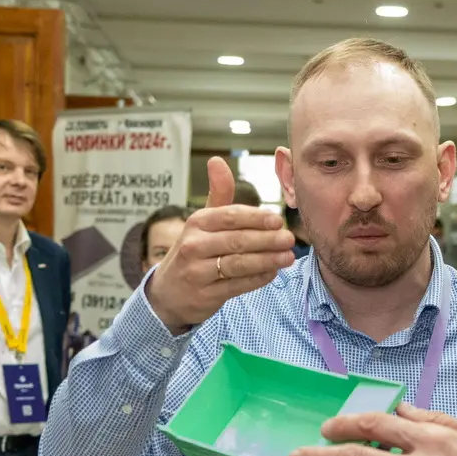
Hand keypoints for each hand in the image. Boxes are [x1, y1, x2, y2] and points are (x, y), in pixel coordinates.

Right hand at [145, 157, 293, 332]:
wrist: (167, 293)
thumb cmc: (193, 251)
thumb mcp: (201, 222)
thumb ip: (218, 194)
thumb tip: (217, 160)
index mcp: (197, 222)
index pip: (230, 216)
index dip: (256, 218)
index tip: (278, 220)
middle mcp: (193, 245)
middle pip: (237, 240)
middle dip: (267, 239)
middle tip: (289, 239)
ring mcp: (197, 271)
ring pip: (239, 264)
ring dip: (267, 260)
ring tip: (287, 257)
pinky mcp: (205, 295)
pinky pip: (237, 285)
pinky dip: (257, 279)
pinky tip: (272, 272)